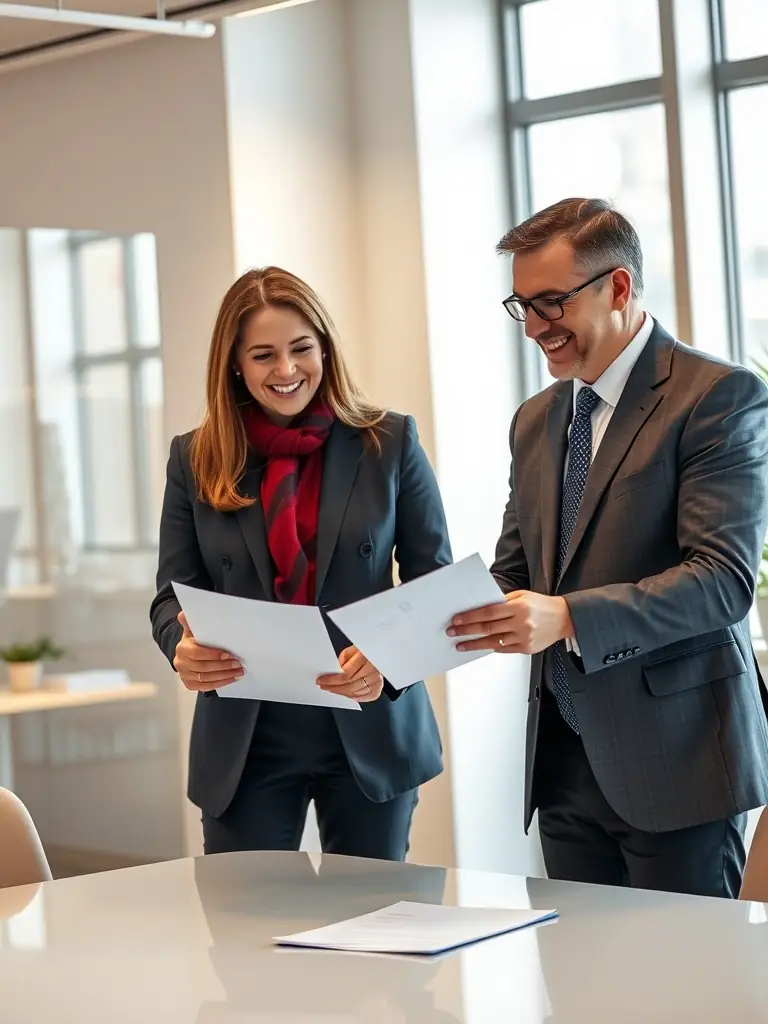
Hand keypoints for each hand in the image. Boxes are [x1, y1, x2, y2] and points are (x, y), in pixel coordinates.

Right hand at [173, 611, 243, 691]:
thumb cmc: (193, 641)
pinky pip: (206, 687)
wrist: (186, 653)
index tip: (228, 654)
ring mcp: (185, 675)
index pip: (197, 653)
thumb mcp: (192, 630)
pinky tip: (231, 678)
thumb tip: (183, 614)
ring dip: (224, 676)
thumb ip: (190, 622)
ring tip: (238, 671)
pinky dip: (220, 683)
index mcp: (182, 649)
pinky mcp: (190, 684)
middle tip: (238, 663)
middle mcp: (181, 663)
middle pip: (203, 667)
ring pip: (206, 678)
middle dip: (223, 666)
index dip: (213, 655)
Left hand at [316, 646, 383, 702]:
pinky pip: (360, 697)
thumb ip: (342, 662)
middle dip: (334, 688)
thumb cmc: (364, 651)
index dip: (331, 680)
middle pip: (349, 686)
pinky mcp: (377, 690)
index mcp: (366, 658)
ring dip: (340, 693)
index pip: (345, 675)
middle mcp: (373, 671)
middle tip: (324, 686)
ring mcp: (377, 682)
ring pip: (354, 693)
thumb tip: (332, 673)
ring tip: (332, 689)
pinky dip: (350, 696)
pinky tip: (343, 692)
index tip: (321, 681)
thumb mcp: (351, 651)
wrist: (380, 654)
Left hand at [447, 591, 573, 655]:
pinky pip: (504, 649)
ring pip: (493, 642)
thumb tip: (480, 607)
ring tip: (461, 645)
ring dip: (474, 644)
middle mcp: (521, 623)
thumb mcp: (522, 595)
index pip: (488, 612)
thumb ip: (502, 601)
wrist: (564, 619)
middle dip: (467, 631)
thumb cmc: (542, 605)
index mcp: (519, 607)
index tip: (457, 619)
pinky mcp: (526, 649)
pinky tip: (480, 646)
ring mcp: (524, 638)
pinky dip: (490, 647)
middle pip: (488, 628)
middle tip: (453, 632)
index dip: (470, 616)